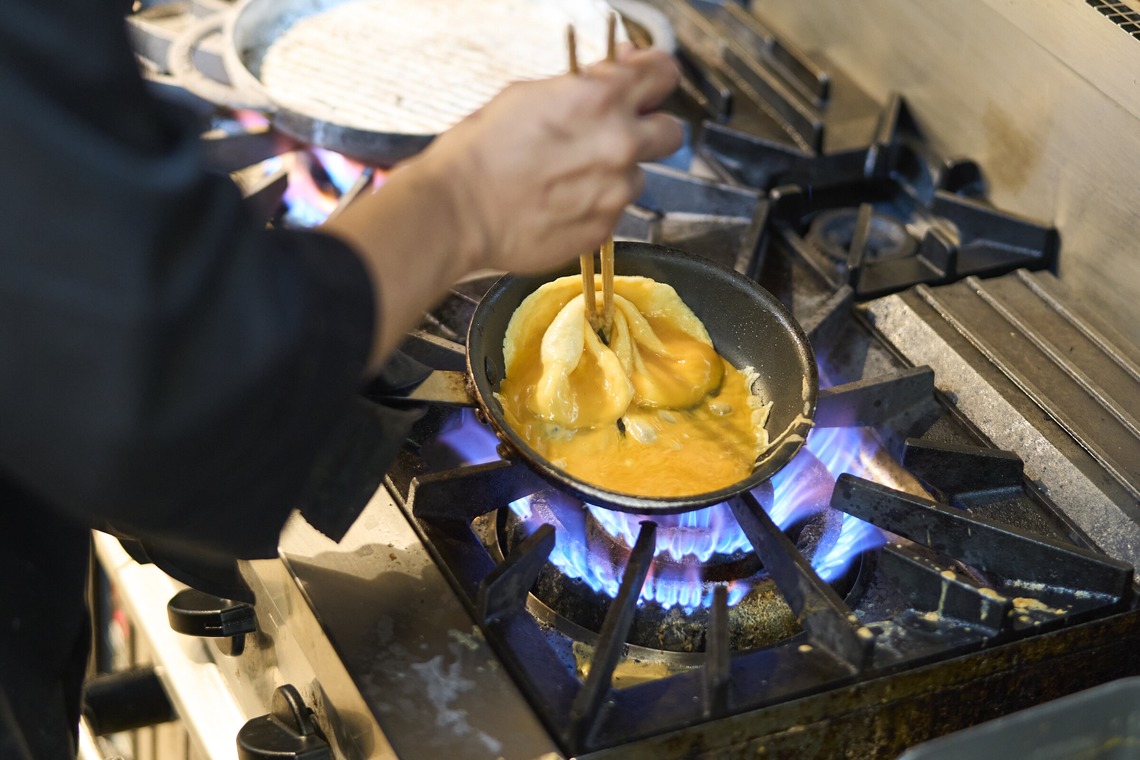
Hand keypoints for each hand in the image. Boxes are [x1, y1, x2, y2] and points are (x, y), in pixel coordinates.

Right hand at [321, 43, 681, 371]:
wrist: (460, 210)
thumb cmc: (481, 150)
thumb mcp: (530, 93)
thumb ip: (584, 86)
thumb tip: (614, 76)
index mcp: (602, 99)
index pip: (665, 74)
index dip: (654, 78)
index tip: (645, 84)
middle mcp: (620, 144)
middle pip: (671, 132)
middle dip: (649, 130)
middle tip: (618, 134)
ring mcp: (615, 191)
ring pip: (638, 177)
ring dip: (615, 174)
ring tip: (569, 177)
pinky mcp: (604, 228)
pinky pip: (614, 212)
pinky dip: (595, 206)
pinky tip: (560, 202)